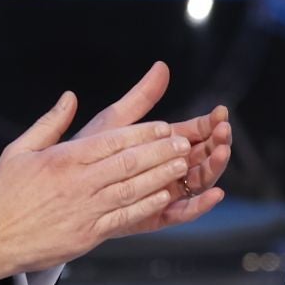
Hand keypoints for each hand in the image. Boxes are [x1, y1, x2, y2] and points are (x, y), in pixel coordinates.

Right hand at [0, 90, 190, 280]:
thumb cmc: (2, 195)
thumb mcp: (18, 150)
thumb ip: (49, 123)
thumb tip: (70, 97)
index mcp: (62, 159)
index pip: (112, 141)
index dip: (142, 133)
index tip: (163, 127)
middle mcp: (78, 183)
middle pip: (128, 162)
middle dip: (160, 151)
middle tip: (184, 143)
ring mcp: (85, 210)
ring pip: (132, 189)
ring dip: (161, 176)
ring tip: (183, 165)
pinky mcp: (88, 234)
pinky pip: (124, 217)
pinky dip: (147, 205)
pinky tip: (165, 196)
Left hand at [78, 61, 229, 234]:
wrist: (60, 191)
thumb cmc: (85, 152)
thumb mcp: (114, 122)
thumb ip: (140, 98)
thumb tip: (162, 66)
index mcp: (158, 145)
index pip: (193, 132)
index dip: (209, 123)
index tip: (221, 114)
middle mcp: (165, 169)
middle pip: (201, 157)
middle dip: (216, 144)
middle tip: (224, 133)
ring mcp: (162, 193)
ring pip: (197, 182)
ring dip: (213, 169)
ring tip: (221, 153)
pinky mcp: (154, 217)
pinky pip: (181, 213)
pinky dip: (200, 205)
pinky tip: (216, 194)